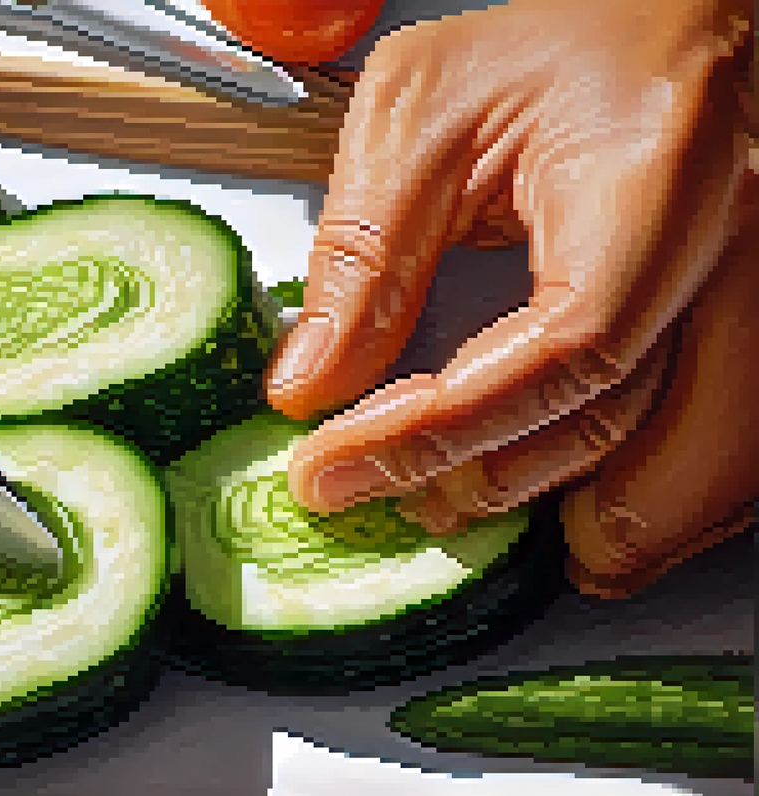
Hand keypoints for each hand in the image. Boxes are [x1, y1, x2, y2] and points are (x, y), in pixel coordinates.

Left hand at [266, 0, 756, 596]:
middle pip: (621, 420)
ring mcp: (755, 290)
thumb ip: (365, 249)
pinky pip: (717, 437)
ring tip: (445, 512)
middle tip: (372, 497)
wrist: (661, 23)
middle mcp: (731, 248)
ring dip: (565, 512)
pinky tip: (571, 515)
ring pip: (687, 455)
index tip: (333, 461)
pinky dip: (643, 496)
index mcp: (655, 183)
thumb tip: (311, 382)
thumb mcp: (421, 112)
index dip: (438, 428)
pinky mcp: (740, 321)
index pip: (557, 351)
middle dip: (484, 480)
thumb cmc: (562, 37)